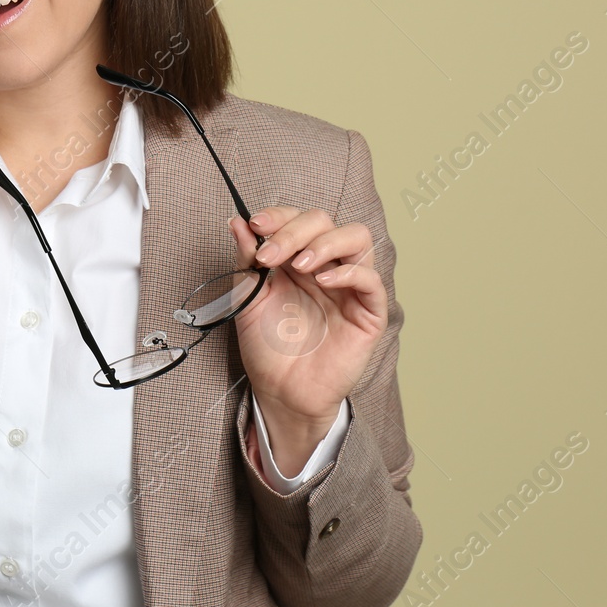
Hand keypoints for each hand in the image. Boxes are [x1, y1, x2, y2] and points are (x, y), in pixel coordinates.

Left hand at [228, 206, 386, 470]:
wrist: (281, 391)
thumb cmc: (268, 346)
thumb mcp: (248, 297)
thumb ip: (246, 259)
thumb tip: (237, 221)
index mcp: (299, 258)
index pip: (299, 218)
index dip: (279, 216)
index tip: (255, 225)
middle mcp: (327, 265)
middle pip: (325, 222)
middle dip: (294, 231)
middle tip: (269, 255)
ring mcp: (349, 286)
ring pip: (357, 238)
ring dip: (325, 242)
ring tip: (299, 264)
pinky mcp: (368, 312)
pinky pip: (370, 280)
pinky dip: (348, 272)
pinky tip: (323, 281)